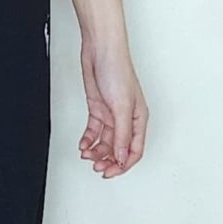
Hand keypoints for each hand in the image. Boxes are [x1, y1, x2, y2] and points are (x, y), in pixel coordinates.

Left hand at [77, 37, 147, 176]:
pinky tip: (83, 144)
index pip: (134, 150)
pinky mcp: (98, 109)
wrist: (100, 51)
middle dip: (108, 161)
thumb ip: (121, 134)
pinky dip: (88, 139)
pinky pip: (94, 131)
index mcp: (139, 119)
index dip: (123, 164)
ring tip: (87, 155)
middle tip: (97, 168)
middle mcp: (126, 119)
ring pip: (105, 142)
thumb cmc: (117, 70)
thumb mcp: (121, 107)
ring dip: (96, 151)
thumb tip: (121, 157)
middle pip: (119, 149)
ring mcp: (111, 114)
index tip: (110, 172)